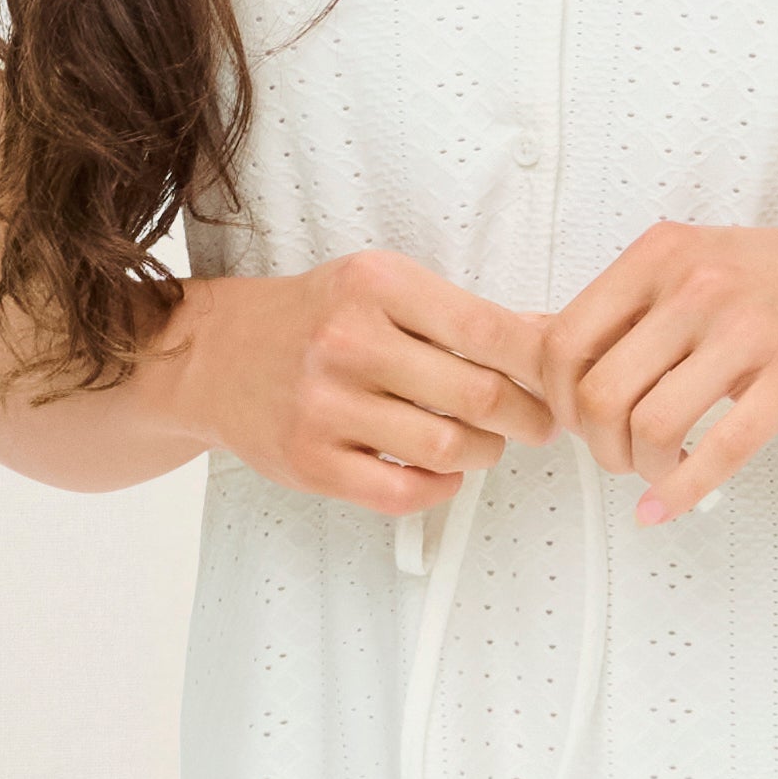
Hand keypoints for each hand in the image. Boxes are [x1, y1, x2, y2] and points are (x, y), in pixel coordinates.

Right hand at [152, 248, 555, 516]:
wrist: (215, 355)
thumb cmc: (311, 319)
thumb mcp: (382, 289)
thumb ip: (461, 316)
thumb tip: (549, 335)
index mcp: (375, 287)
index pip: (487, 330)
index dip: (542, 364)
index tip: (562, 379)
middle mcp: (348, 343)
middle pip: (479, 394)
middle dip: (528, 416)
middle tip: (538, 421)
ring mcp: (325, 406)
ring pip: (447, 447)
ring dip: (484, 452)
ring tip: (483, 442)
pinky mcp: (310, 462)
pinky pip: (403, 491)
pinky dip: (440, 487)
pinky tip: (441, 470)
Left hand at [537, 218, 777, 526]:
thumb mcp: (698, 266)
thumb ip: (625, 305)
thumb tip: (528, 346)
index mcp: (661, 254)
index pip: (564, 340)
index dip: (556, 399)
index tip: (576, 422)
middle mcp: (698, 282)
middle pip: (599, 393)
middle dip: (597, 446)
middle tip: (620, 455)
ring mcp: (749, 327)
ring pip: (652, 427)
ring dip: (641, 469)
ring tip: (656, 471)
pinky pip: (720, 450)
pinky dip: (683, 492)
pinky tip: (669, 507)